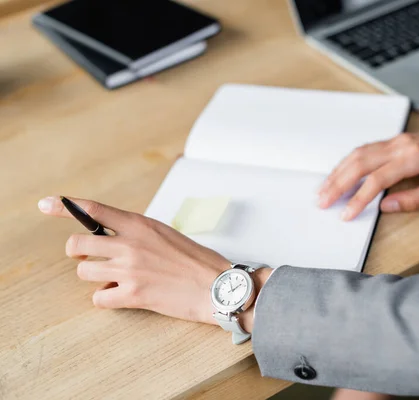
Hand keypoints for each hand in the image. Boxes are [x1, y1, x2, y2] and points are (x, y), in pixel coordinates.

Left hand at [38, 196, 269, 328]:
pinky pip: (98, 299)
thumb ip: (138, 233)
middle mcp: (130, 245)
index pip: (93, 210)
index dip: (65, 206)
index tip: (46, 204)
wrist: (217, 286)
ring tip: (116, 280)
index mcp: (140, 225)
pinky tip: (122, 296)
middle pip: (77, 244)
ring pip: (84, 273)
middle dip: (78, 253)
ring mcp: (129, 271)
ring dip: (96, 277)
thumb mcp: (166, 234)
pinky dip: (106, 299)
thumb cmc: (197, 261)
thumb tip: (113, 238)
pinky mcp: (133, 296)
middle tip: (90, 258)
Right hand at [318, 103, 418, 219]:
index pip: (377, 179)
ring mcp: (395, 140)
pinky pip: (365, 149)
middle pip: (359, 162)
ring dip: (338, 171)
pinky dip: (348, 162)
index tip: (346, 214)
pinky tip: (339, 173)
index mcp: (413, 157)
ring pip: (358, 153)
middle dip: (338, 183)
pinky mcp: (394, 140)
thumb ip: (413, 199)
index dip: (359, 199)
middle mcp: (400, 145)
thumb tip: (384, 207)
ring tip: (324, 189)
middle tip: (322, 201)